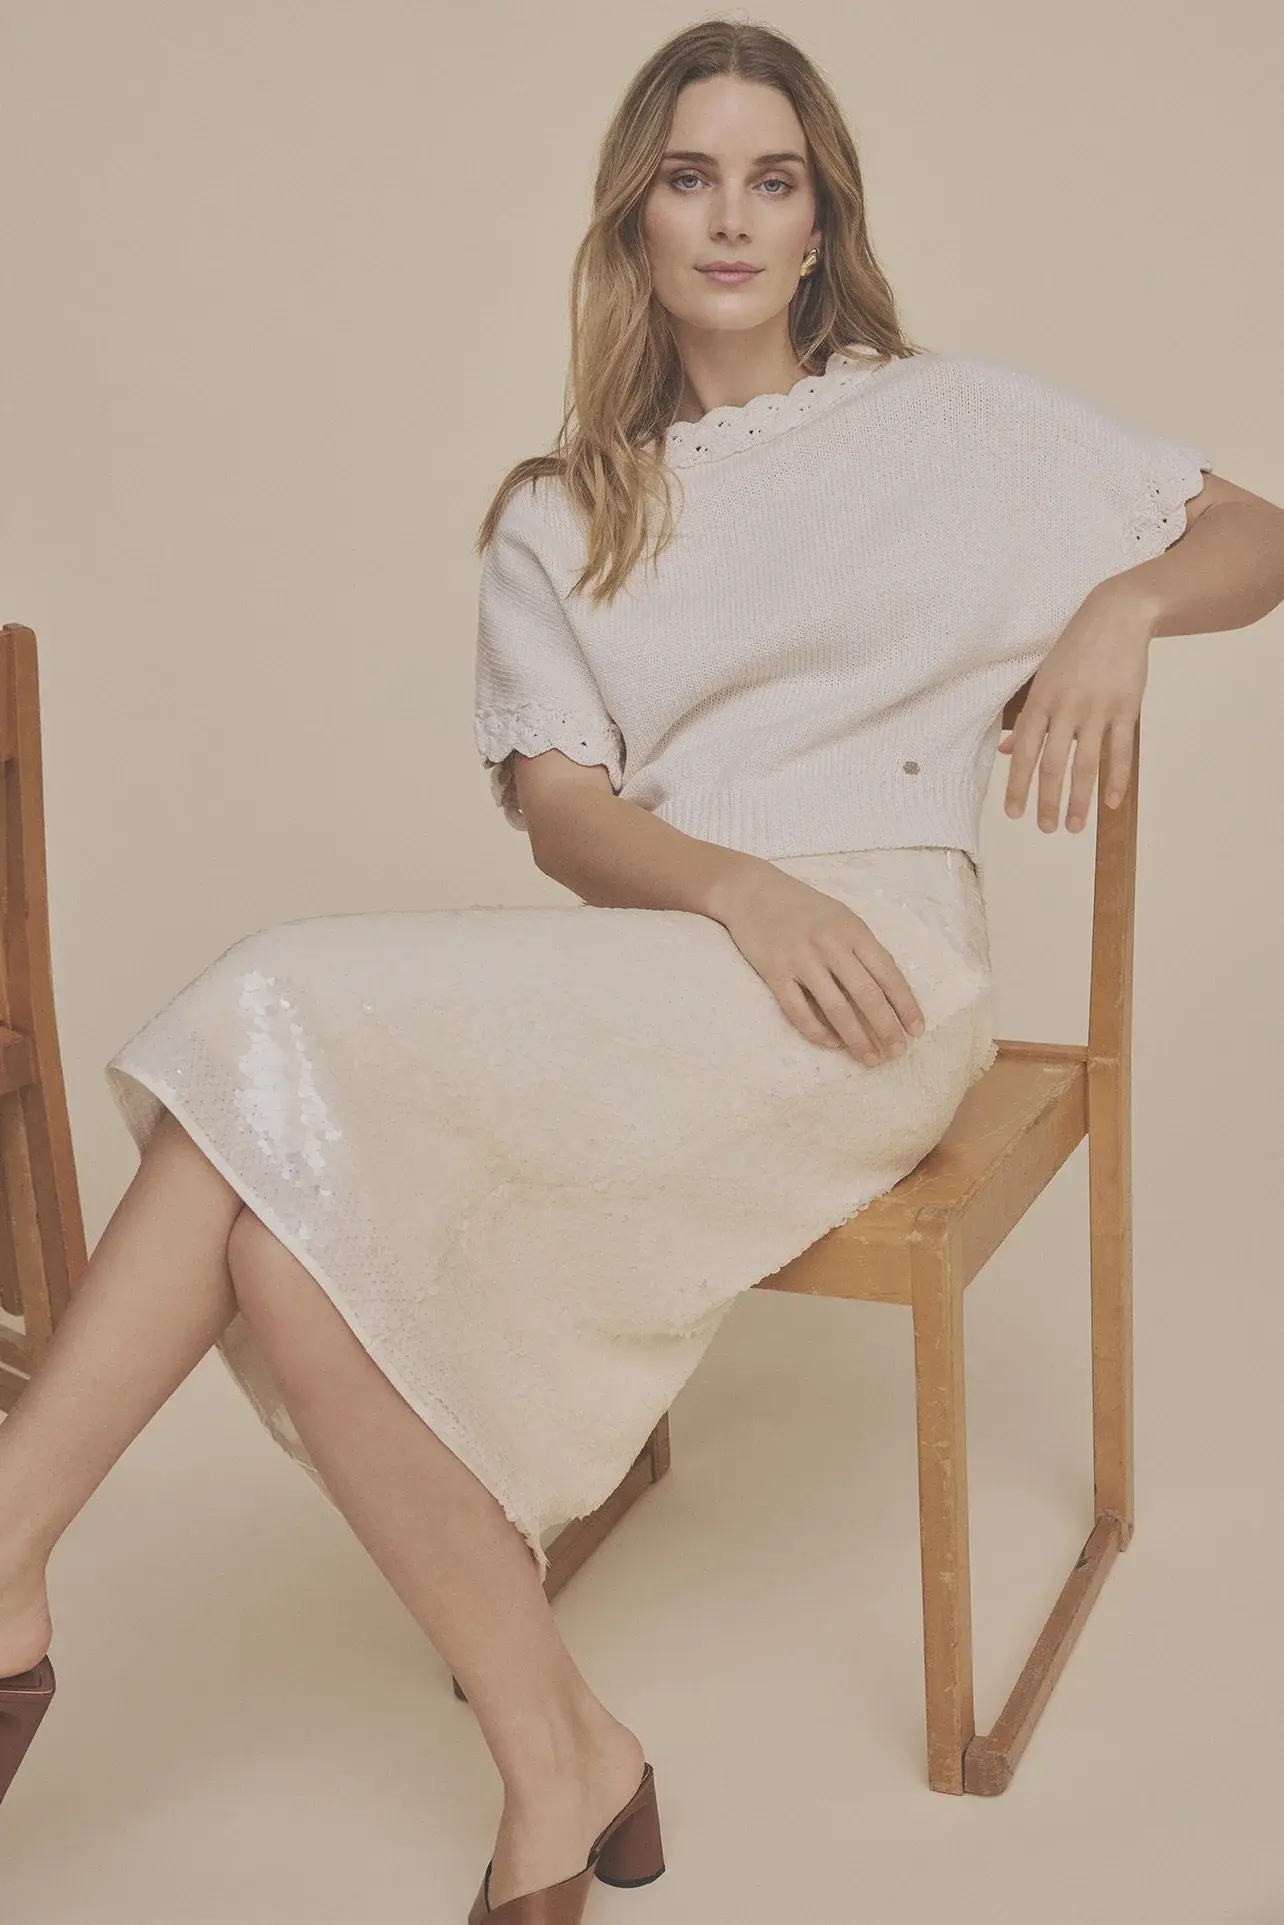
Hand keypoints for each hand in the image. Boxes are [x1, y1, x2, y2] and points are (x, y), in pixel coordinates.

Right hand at [714, 861, 925, 1063]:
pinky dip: (818, 1032)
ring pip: (836, 1008)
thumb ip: (864, 948)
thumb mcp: (842, 917)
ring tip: (869, 1058)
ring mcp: (801, 959)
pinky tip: (832, 1043)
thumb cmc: (804, 907)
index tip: (917, 1030)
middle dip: (886, 1028)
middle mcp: (830, 944)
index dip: (905, 1005)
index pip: (888, 973)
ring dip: (857, 1039)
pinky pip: (799, 1011)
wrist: (752, 890)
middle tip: (897, 1053)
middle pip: (866, 995)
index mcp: (853, 930)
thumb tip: (891, 986)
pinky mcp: (774, 972)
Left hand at [999, 580, 1157, 831]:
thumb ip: (1029, 717)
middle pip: (1054, 763)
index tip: (1014, 813)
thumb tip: (1009, 752)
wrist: (1118, 614)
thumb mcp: (1044, 677)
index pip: (1025, 751)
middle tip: (1046, 829)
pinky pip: (1120, 750)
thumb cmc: (1075, 648)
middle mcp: (1068, 706)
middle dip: (1048, 800)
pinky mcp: (1127, 707)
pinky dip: (1116, 779)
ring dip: (1080, 800)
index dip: (1018, 784)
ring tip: (1073, 827)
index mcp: (1042, 699)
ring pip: (1087, 763)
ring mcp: (1099, 707)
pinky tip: (1111, 803)